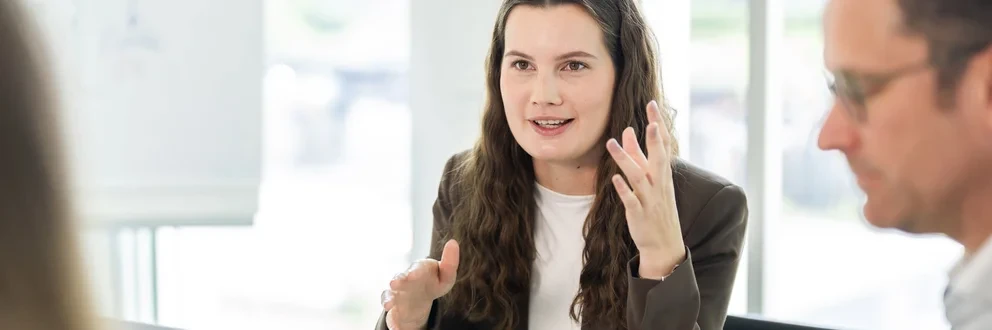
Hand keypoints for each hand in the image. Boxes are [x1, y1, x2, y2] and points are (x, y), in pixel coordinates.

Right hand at [381, 240, 459, 329]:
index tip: (414, 274)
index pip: (416, 268)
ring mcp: (397, 294)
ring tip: (389, 305)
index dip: (414, 270)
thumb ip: (450, 262)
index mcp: (418, 269)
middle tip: (395, 283)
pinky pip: (391, 315)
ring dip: (388, 299)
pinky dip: (392, 321)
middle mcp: (404, 280)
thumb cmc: (434, 280)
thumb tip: (453, 242)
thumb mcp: (446, 275)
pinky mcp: (395, 309)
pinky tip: (395, 329)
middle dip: (397, 281)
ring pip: (389, 295)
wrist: (421, 294)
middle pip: (398, 279)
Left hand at [606, 100, 685, 277]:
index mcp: (662, 174)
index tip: (652, 104)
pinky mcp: (639, 214)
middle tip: (651, 120)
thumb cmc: (655, 207)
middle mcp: (659, 184)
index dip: (658, 125)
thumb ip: (638, 155)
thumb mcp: (649, 179)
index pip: (663, 145)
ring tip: (612, 143)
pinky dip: (624, 190)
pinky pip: (632, 200)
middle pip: (658, 158)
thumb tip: (629, 131)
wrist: (662, 244)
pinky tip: (615, 179)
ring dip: (626, 160)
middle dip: (655, 139)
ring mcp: (650, 199)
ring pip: (639, 177)